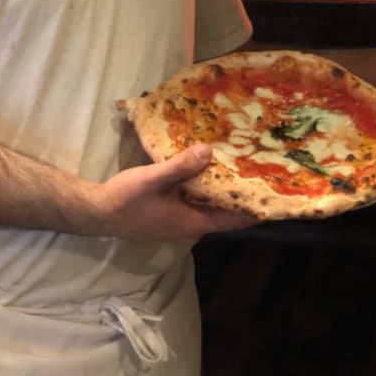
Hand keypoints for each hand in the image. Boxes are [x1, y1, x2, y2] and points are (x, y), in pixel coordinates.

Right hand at [90, 144, 257, 240]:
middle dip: (244, 193)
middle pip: (227, 210)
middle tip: (265, 169)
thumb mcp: (153, 179)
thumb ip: (180, 166)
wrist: (97, 211)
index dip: (256, 209)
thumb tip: (210, 151)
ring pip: (212, 203)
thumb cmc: (125, 199)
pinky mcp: (173, 209)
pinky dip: (209, 184)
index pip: (234, 219)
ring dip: (226, 187)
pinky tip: (211, 164)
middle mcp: (192, 223)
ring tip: (245, 163)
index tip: (278, 195)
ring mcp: (182, 217)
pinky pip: (199, 197)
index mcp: (193, 221)